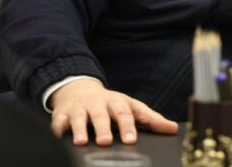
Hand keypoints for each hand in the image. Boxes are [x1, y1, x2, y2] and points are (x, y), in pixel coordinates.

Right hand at [49, 78, 177, 145]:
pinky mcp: (62, 114)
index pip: (125, 113)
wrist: (79, 90)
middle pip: (101, 115)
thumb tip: (173, 129)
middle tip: (106, 142)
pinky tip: (59, 136)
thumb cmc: (110, 104)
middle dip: (103, 128)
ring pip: (79, 118)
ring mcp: (79, 108)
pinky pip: (58, 121)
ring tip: (80, 142)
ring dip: (79, 129)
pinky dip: (58, 129)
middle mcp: (98, 104)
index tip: (131, 140)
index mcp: (117, 102)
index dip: (128, 126)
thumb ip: (150, 119)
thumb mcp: (130, 107)